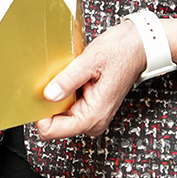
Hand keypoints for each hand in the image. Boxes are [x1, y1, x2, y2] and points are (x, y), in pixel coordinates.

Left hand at [33, 21, 148, 139]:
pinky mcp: (90, 108)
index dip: (40, 115)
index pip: (52, 131)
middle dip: (48, 105)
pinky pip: (67, 107)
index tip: (38, 96)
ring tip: (64, 77)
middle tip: (53, 81)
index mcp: (93, 116)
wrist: (138, 46)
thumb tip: (48, 95)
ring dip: (56, 97)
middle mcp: (93, 121)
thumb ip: (68, 80)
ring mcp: (92, 116)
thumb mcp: (91, 61)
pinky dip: (62, 94)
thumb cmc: (120, 52)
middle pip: (54, 124)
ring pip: (59, 116)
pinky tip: (68, 79)